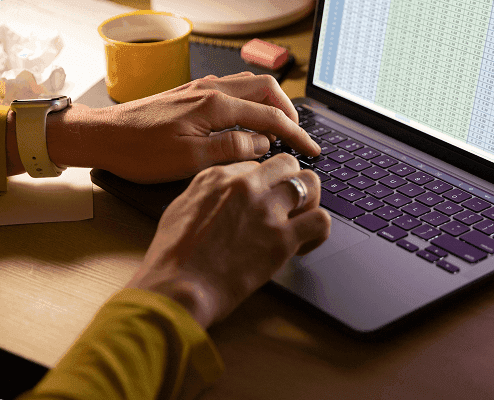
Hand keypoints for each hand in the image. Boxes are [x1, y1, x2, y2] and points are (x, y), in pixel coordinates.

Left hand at [7, 72, 320, 181]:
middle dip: (288, 110)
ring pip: (249, 85)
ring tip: (276, 130)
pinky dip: (250, 103)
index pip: (270, 116)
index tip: (311, 150)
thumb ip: (232, 149)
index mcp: (215, 105)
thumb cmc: (139, 152)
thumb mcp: (189, 160)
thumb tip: (262, 143)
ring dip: (269, 104)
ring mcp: (200, 89)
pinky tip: (245, 124)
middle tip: (296, 136)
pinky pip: (232, 90)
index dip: (296, 134)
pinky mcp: (190, 95)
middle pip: (266, 88)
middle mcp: (211, 90)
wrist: (100, 137)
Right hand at [124, 153, 330, 327]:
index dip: (266, 186)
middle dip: (292, 183)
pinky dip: (319, 232)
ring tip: (300, 224)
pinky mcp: (282, 238)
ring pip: (310, 183)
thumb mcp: (181, 209)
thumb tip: (223, 198)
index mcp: (219, 176)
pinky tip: (304, 246)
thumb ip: (206, 195)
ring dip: (310, 202)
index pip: (258, 165)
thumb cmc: (172, 258)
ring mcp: (266, 209)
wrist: (177, 288)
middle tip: (289, 208)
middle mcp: (245, 185)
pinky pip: (320, 220)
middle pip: (288, 164)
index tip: (264, 204)